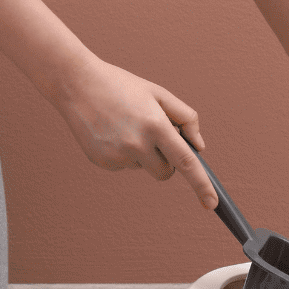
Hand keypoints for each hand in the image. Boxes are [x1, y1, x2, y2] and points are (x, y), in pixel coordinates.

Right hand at [46, 55, 218, 208]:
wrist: (77, 84)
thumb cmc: (123, 87)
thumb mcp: (159, 94)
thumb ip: (186, 118)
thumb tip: (199, 147)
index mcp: (156, 126)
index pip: (186, 163)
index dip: (202, 186)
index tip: (212, 204)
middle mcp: (137, 145)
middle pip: (166, 173)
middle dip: (167, 160)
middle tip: (154, 136)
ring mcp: (117, 156)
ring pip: (144, 168)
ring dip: (143, 154)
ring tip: (126, 126)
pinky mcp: (102, 162)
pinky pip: (125, 166)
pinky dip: (124, 153)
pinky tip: (111, 132)